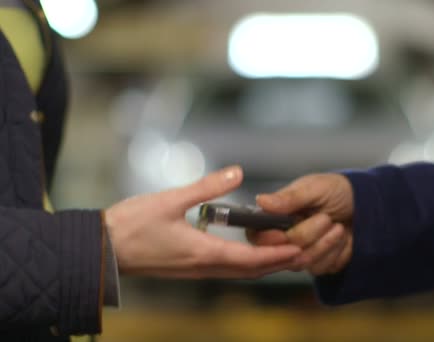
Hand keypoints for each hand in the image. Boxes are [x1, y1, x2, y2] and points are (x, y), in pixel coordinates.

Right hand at [105, 166, 300, 278]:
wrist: (104, 249)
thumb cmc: (132, 225)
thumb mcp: (170, 199)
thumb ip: (207, 187)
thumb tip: (238, 172)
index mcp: (204, 252)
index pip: (251, 258)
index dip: (279, 254)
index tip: (301, 249)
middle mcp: (205, 266)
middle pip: (251, 270)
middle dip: (280, 263)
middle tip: (306, 253)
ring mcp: (197, 270)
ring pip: (240, 272)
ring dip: (265, 265)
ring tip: (287, 254)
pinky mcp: (190, 267)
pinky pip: (227, 269)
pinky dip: (248, 264)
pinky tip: (252, 254)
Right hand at [247, 173, 353, 275]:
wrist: (365, 205)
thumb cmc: (338, 190)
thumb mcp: (316, 187)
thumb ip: (289, 197)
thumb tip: (261, 201)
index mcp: (277, 216)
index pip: (258, 236)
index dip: (270, 240)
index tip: (285, 234)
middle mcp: (285, 237)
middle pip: (284, 251)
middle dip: (310, 235)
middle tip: (327, 218)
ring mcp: (300, 252)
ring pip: (303, 262)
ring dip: (326, 244)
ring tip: (339, 227)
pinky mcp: (317, 264)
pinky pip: (321, 268)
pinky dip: (336, 253)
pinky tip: (343, 239)